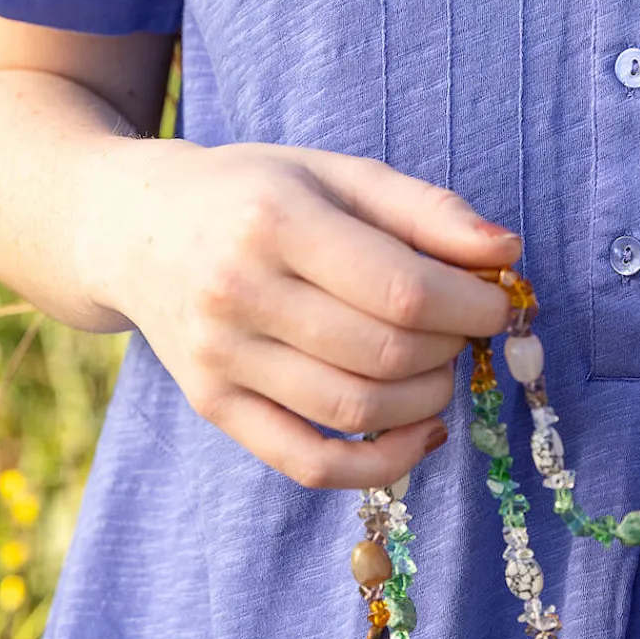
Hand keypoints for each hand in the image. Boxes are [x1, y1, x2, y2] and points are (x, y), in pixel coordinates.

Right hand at [92, 139, 520, 487]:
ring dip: (426, 400)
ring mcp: (220, 358)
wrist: (132, 227)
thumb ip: (426, 209)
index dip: (471, 305)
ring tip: (438, 367)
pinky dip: (379, 465)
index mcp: (275, 219)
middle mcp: (239, 292)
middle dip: (451, 349)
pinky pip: (307, 463)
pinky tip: (420, 434)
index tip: (498, 301)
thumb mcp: (336, 173)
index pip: (401, 288)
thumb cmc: (253, 192)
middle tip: (463, 329)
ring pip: (354, 411)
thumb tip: (507, 252)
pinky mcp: (212, 406)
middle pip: (383, 353)